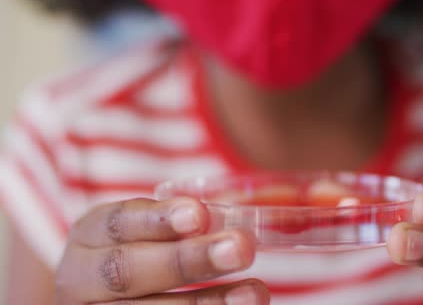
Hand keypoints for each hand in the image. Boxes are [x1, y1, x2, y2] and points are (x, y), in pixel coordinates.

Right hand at [55, 197, 268, 303]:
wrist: (110, 299)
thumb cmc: (143, 254)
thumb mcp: (148, 232)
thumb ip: (182, 224)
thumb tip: (233, 219)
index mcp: (89, 238)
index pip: (116, 223)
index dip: (158, 220)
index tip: (200, 214)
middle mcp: (80, 282)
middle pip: (127, 272)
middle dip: (186, 260)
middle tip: (240, 248)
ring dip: (206, 303)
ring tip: (255, 292)